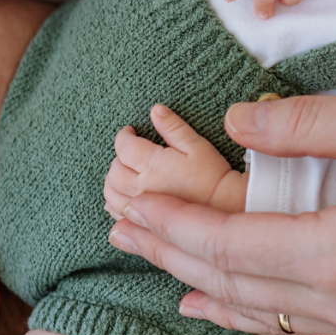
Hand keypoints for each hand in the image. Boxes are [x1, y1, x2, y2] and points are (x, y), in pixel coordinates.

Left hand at [104, 93, 335, 334]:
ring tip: (156, 261)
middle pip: (232, 284)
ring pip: (258, 313)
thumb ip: (309, 121)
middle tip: (121, 227)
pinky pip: (292, 324)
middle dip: (169, 253)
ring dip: (201, 284)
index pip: (229, 244)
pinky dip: (246, 311)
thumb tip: (238, 121)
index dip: (173, 224)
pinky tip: (221, 302)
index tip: (133, 201)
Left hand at [105, 105, 246, 215]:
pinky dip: (114, 204)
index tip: (129, 131)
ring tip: (122, 173)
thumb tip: (156, 110)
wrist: (224, 207)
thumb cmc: (213, 174)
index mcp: (153, 164)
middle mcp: (141, 187)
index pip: (124, 146)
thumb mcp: (197, 145)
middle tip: (128, 152)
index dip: (124, 136)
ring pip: (111, 194)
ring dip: (112, 181)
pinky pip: (118, 214)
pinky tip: (122, 198)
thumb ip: (174, 127)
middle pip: (114, 171)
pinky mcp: (144, 223)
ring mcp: (141, 208)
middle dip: (118, 158)